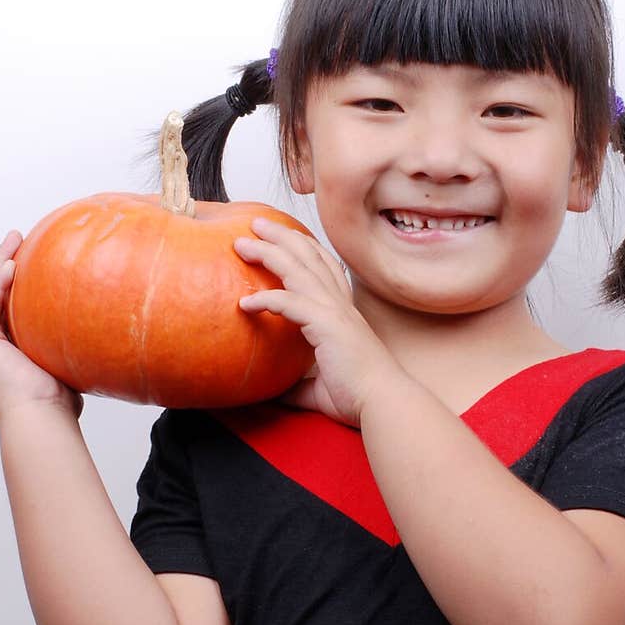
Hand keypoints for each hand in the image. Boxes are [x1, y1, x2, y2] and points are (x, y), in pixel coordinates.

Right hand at [0, 231, 84, 427]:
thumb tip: (106, 323)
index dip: (18, 279)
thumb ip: (71, 339)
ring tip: (15, 239)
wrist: (42, 417)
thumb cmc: (60, 399)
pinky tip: (13, 263)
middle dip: (6, 262)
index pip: (9, 303)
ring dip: (0, 263)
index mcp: (7, 346)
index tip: (35, 255)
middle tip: (20, 237)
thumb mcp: (68, 358)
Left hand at [233, 217, 400, 427]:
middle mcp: (340, 304)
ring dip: (269, 252)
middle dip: (281, 236)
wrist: (382, 402)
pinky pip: (289, 303)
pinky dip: (266, 299)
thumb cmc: (359, 396)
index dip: (305, 247)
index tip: (284, 236)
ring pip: (297, 268)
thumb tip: (276, 393)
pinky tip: (245, 303)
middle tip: (256, 223)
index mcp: (343, 312)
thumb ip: (298, 384)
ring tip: (243, 242)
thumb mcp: (320, 388)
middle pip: (309, 256)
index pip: (325, 266)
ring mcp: (334, 310)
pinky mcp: (326, 324)